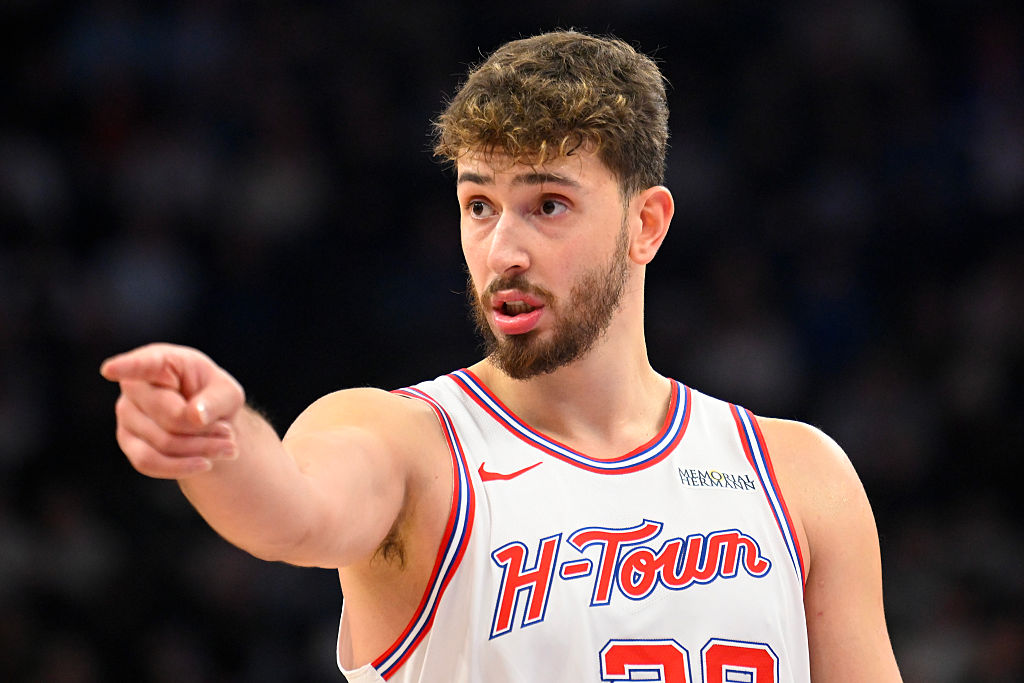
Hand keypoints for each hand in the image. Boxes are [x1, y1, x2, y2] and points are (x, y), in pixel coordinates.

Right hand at [100, 343, 245, 477]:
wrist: (207, 423)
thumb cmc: (214, 398)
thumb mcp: (227, 394)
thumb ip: (215, 401)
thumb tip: (195, 417)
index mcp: (160, 361)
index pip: (142, 364)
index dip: (127, 367)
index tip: (110, 370)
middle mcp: (135, 386)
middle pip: (167, 416)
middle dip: (203, 431)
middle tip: (230, 435)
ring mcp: (127, 414)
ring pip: (161, 443)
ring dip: (200, 450)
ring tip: (228, 448)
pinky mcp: (128, 441)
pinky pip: (148, 463)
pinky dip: (181, 466)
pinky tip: (206, 463)